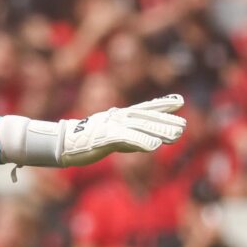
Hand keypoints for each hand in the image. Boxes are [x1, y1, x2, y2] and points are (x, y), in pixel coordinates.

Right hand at [58, 94, 185, 166]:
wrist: (63, 141)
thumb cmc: (87, 140)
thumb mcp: (112, 136)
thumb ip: (132, 138)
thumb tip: (152, 142)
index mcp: (119, 116)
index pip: (144, 107)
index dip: (162, 103)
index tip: (179, 100)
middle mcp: (118, 117)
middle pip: (146, 117)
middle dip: (165, 121)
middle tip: (184, 126)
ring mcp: (111, 125)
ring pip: (140, 126)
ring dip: (158, 130)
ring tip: (177, 135)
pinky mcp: (105, 136)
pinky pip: (126, 138)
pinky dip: (140, 141)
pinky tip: (154, 146)